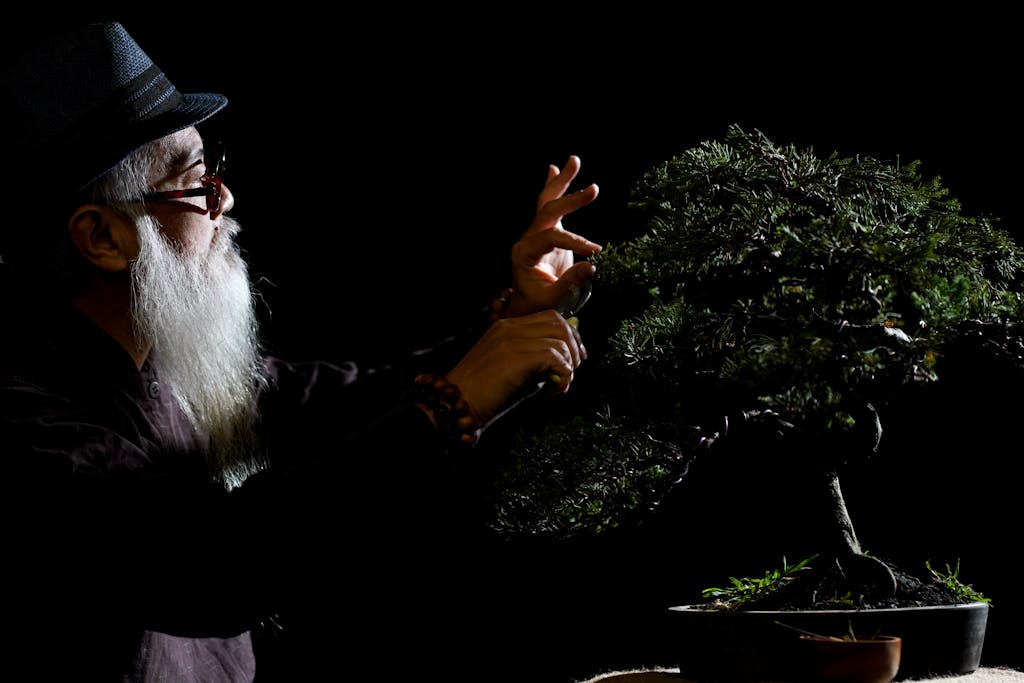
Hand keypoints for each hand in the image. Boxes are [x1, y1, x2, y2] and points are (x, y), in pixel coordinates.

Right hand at [446, 310, 585, 425]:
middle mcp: (509, 328)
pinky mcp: (515, 357)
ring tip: (560, 383)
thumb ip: (537, 362)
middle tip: (573, 371)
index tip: (575, 358)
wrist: (454, 403)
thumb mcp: (511, 370)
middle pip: (558, 323)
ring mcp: (511, 340)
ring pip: (560, 339)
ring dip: (569, 364)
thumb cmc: (482, 393)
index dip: (569, 336)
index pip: (549, 317)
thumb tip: (568, 362)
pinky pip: (554, 357)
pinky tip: (554, 390)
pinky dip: (563, 374)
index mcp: (506, 327)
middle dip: (574, 347)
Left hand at [507, 155, 602, 316]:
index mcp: (523, 252)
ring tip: (574, 160)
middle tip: (594, 189)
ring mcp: (535, 233)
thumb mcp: (552, 298)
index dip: (575, 242)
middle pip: (547, 211)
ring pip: (547, 202)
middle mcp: (527, 238)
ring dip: (561, 182)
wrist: (527, 305)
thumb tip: (591, 266)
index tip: (595, 252)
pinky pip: (548, 206)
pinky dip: (553, 187)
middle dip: (570, 200)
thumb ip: (569, 282)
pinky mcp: (545, 232)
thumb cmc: (537, 304)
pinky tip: (554, 169)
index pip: (552, 238)